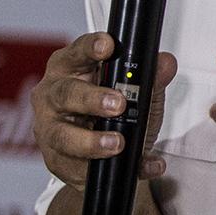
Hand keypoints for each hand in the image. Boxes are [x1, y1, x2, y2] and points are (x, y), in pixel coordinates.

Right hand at [30, 32, 177, 190]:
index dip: (89, 47)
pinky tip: (144, 166)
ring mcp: (50, 131)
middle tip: (118, 104)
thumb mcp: (138, 94)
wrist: (104, 155)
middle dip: (92, 99)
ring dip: (92, 141)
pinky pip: (83, 168)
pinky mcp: (57, 162)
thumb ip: (151, 79)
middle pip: (65, 94)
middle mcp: (52, 97)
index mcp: (69, 70)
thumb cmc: (112, 113)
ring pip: (63, 136)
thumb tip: (165, 63)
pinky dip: (117, 168)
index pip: (75, 53)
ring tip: (118, 143)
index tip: (107, 46)